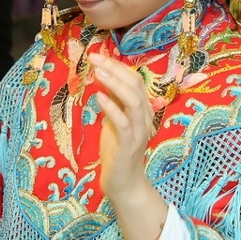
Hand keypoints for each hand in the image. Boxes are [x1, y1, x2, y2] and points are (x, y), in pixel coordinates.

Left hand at [91, 53, 167, 239]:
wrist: (124, 184)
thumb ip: (112, 101)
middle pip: (136, 86)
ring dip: (115, 84)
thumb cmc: (117, 151)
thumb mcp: (113, 121)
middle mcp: (145, 118)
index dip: (117, 66)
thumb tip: (102, 77)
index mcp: (143, 110)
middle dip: (115, 69)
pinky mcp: (130, 146)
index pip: (135, 81)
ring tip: (98, 72)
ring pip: (134, 101)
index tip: (98, 55)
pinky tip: (98, 97)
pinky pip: (123, 123)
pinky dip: (112, 108)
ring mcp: (140, 131)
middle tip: (95, 58)